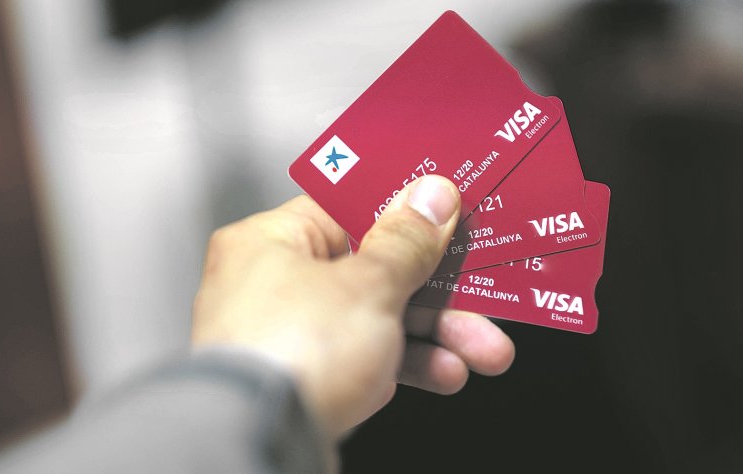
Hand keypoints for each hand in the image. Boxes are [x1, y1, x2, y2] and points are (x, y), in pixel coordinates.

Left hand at [191, 175, 513, 441]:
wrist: (258, 445)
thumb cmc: (291, 353)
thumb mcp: (367, 284)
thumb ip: (405, 242)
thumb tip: (431, 199)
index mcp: (271, 240)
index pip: (345, 208)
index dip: (402, 210)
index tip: (447, 213)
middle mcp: (273, 284)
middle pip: (371, 270)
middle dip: (437, 290)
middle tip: (482, 294)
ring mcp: (288, 335)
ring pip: (375, 320)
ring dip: (434, 334)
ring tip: (484, 350)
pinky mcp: (304, 381)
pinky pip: (365, 360)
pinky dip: (406, 365)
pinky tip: (446, 373)